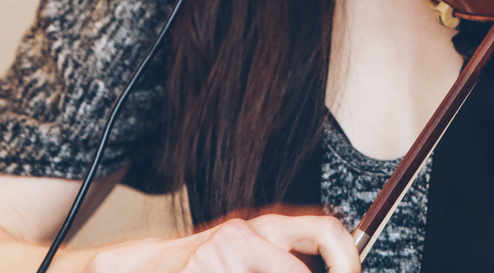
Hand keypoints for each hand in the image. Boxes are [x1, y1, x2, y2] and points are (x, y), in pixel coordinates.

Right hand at [87, 213, 359, 272]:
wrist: (141, 267)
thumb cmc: (203, 266)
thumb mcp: (248, 255)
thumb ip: (283, 259)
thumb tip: (339, 266)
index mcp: (263, 227)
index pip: (325, 229)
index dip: (347, 257)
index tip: (352, 272)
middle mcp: (243, 234)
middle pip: (297, 272)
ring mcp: (216, 257)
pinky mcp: (199, 270)